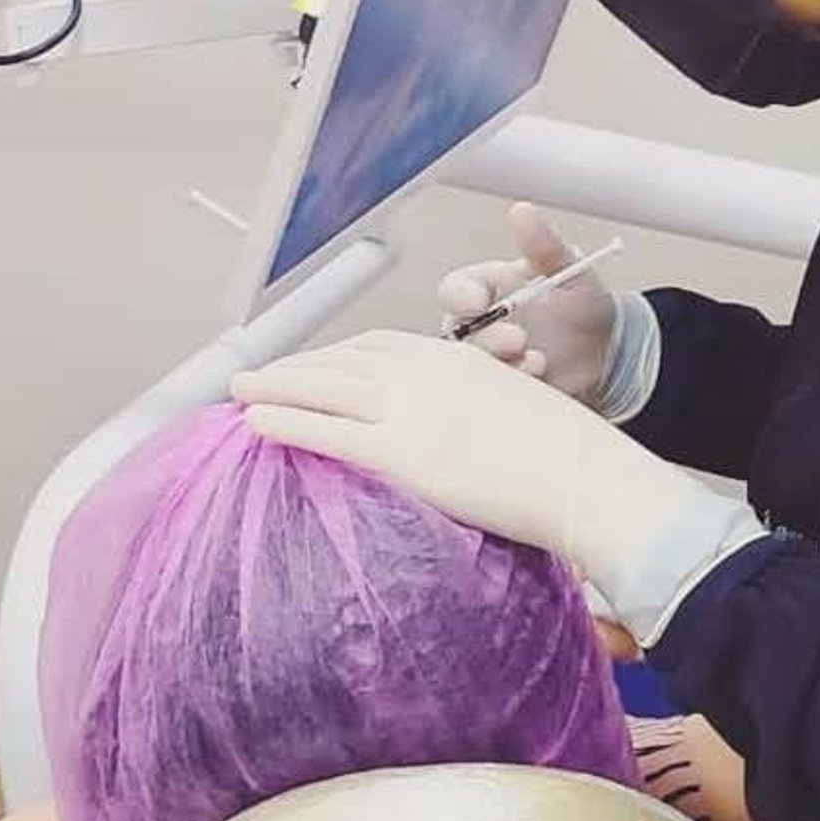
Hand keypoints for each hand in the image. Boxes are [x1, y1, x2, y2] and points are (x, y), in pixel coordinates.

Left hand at [232, 329, 760, 640]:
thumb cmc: (564, 455)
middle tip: (258, 374)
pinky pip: (326, 430)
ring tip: (238, 392)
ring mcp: (409, 409)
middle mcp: (425, 371)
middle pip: (341, 359)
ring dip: (273, 386)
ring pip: (322, 387)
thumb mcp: (515, 411)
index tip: (313, 364)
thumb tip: (454, 435)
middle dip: (295, 365)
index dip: (337, 354)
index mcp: (455, 358)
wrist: (581, 475)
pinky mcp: (399, 451)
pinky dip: (285, 422)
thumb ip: (472, 413)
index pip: (378, 345)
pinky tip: (255, 423)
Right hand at [438, 205, 620, 403]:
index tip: (479, 301)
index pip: (456, 290)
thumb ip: (545, 246)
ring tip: (536, 362)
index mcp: (488, 291)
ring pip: (473, 369)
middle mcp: (481, 328)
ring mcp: (492, 363)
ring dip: (500, 366)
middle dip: (485, 337)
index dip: (461, 295)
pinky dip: (513, 391)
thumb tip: (522, 211)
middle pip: (458, 334)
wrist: (612, 355)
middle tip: (517, 338)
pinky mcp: (504, 394)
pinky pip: (493, 397)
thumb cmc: (583, 308)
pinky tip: (540, 380)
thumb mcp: (572, 271)